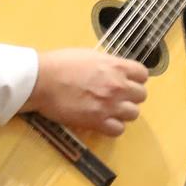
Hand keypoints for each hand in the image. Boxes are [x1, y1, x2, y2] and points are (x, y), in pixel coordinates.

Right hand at [27, 47, 149, 136]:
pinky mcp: (97, 121)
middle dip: (131, 96)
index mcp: (117, 67)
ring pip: (134, 114)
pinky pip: (118, 130)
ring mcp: (109, 105)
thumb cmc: (61, 64)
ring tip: (111, 111)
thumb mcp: (90, 55)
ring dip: (124, 112)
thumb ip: (108, 64)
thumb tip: (114, 70)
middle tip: (118, 97)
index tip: (127, 82)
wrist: (42, 80)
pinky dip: (113, 127)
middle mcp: (118, 86)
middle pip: (141, 95)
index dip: (136, 79)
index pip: (143, 75)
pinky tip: (103, 122)